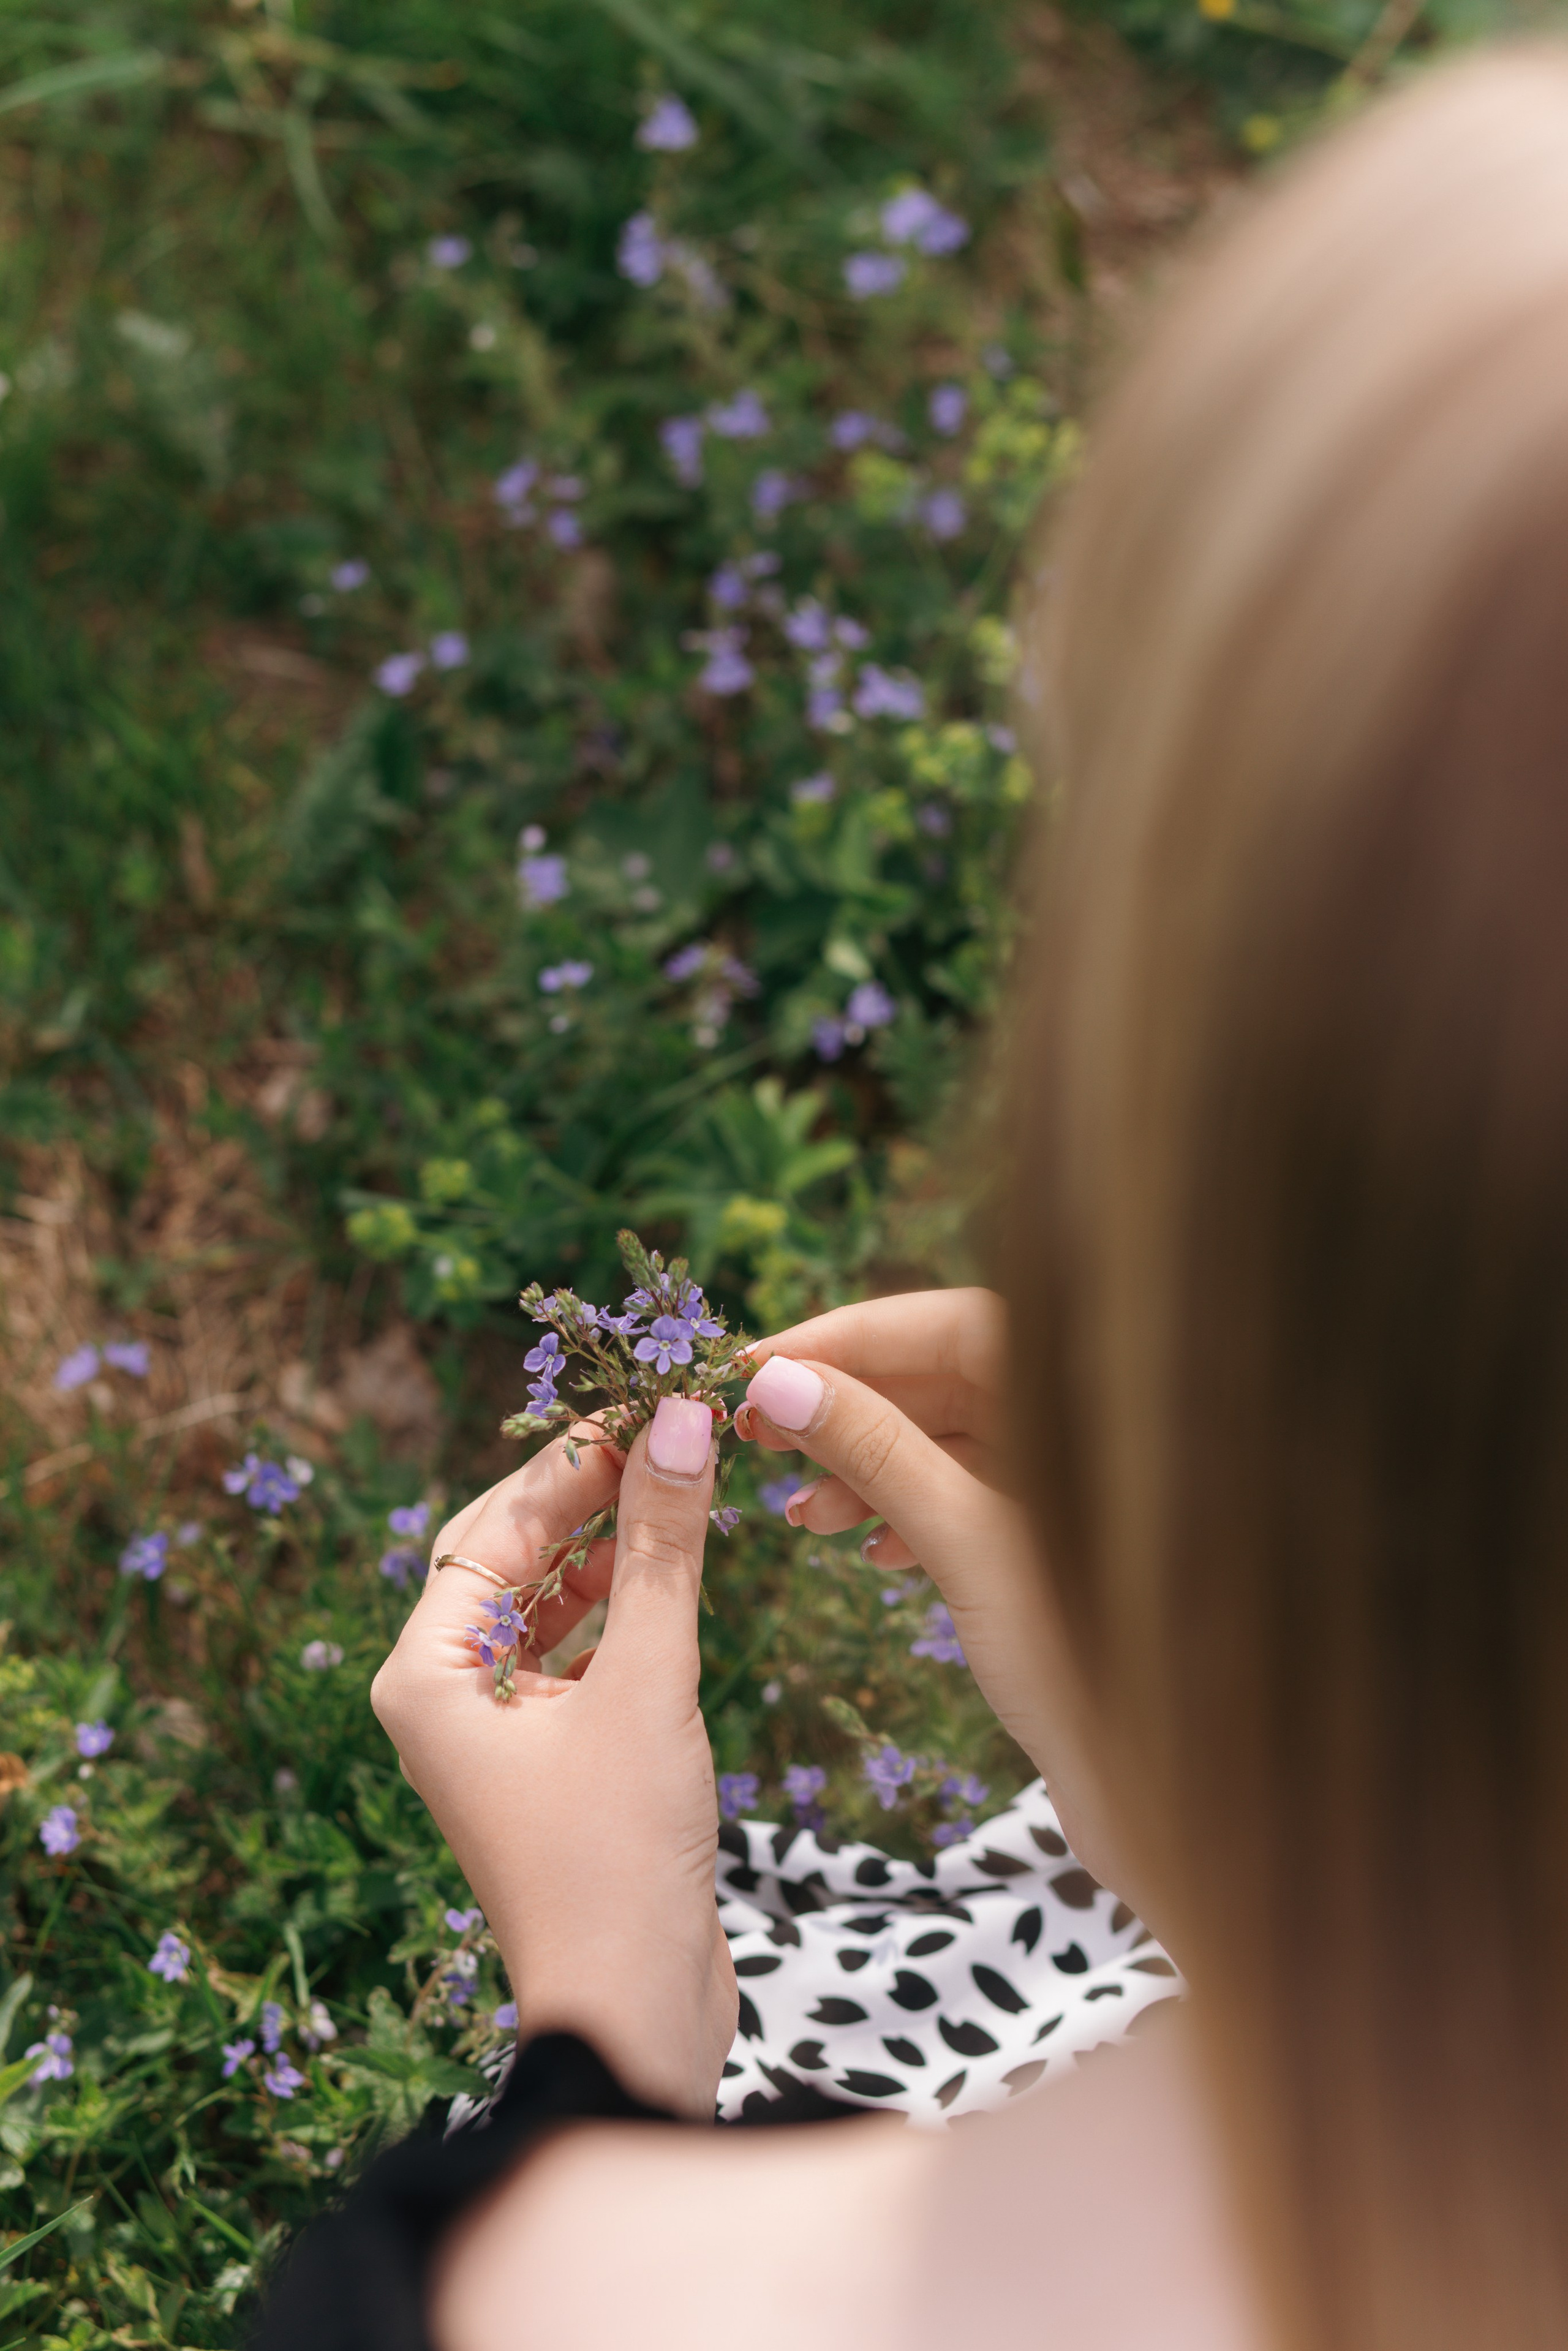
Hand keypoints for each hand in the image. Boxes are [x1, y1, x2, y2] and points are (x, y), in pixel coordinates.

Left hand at [370, 1396, 736, 2116]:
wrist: (633, 2014)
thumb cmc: (619, 1854)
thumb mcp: (647, 1683)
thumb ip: (662, 1548)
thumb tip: (681, 1419)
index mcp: (427, 1674)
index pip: (492, 1528)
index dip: (570, 1461)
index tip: (648, 1401)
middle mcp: (446, 1697)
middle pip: (511, 1558)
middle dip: (589, 1495)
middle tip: (670, 1429)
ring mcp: (498, 1734)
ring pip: (549, 1604)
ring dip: (612, 1547)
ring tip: (683, 1483)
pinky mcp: (553, 1763)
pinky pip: (578, 1655)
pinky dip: (624, 1608)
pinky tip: (676, 1571)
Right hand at [741, 1291, 1130, 1903]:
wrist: (1184, 1799)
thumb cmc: (1097, 1668)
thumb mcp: (968, 1545)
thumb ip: (876, 1452)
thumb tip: (779, 1380)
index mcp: (1101, 1392)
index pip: (950, 1322)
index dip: (846, 1338)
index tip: (754, 1365)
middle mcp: (1104, 1418)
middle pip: (948, 1374)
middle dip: (848, 1405)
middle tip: (756, 1436)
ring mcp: (1091, 1479)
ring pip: (956, 1438)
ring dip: (870, 1465)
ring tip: (801, 1519)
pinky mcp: (1073, 1538)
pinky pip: (979, 1492)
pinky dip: (917, 1510)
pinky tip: (873, 1552)